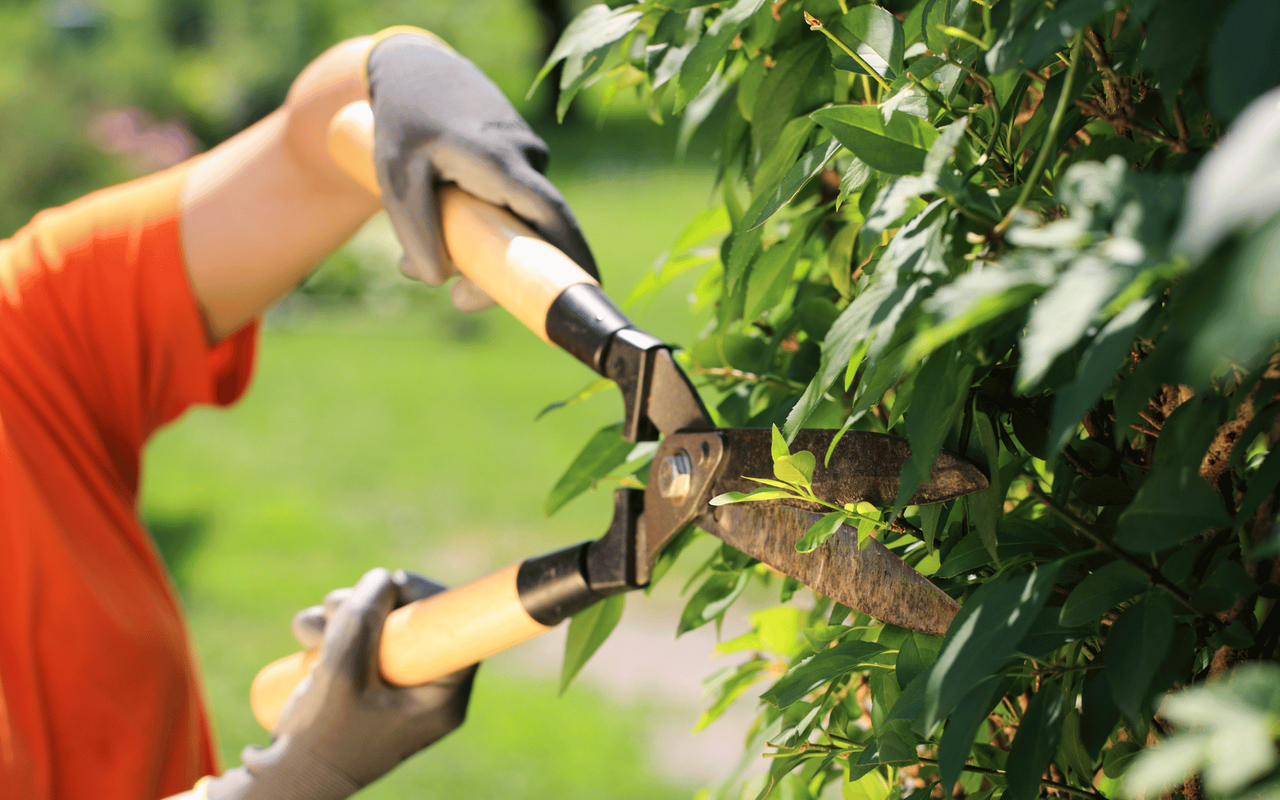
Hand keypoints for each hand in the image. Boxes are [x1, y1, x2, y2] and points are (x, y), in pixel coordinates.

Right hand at [205, 568, 476, 799]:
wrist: (283, 781)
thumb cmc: (320, 740)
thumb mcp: (341, 675)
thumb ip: (362, 622)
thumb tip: (383, 578)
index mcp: (440, 698)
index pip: (457, 631)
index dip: (428, 597)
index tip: (397, 584)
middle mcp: (424, 690)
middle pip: (416, 622)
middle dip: (371, 604)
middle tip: (334, 607)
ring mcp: (395, 686)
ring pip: (382, 626)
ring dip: (342, 614)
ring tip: (307, 631)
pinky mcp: (367, 683)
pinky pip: (359, 641)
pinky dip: (332, 631)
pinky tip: (306, 639)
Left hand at [365, 29, 598, 310]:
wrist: (415, 67)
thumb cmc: (405, 121)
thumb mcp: (395, 177)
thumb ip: (415, 231)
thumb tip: (436, 281)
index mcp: (502, 160)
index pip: (551, 214)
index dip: (573, 254)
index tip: (590, 288)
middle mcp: (524, 157)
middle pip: (534, 231)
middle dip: (507, 273)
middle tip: (459, 300)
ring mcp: (525, 157)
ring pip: (515, 220)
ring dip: (480, 248)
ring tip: (423, 258)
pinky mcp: (516, 161)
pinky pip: (509, 204)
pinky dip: (480, 225)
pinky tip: (440, 222)